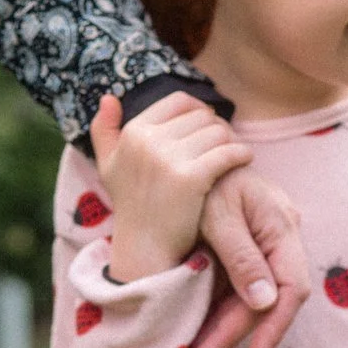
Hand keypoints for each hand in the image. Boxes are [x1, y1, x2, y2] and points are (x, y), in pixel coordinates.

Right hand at [92, 95, 253, 282]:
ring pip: (218, 132)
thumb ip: (103, 130)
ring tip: (234, 154)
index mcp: (133, 132)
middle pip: (202, 116)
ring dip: (231, 141)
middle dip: (217, 128)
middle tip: (224, 145)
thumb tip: (108, 98)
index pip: (179, 101)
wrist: (144, 249)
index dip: (199, 111)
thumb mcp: (109, 166)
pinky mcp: (191, 178)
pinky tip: (243, 160)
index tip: (206, 129)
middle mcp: (148, 141)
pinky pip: (228, 152)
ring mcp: (169, 159)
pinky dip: (241, 154)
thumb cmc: (132, 206)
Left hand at [185, 166, 310, 347]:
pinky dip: (219, 311)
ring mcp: (265, 248)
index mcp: (281, 226)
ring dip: (224, 329)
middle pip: (269, 301)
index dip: (274, 327)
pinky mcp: (246, 254)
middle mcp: (280, 240)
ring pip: (252, 301)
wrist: (190, 153)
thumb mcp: (217, 215)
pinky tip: (200, 332)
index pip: (292, 288)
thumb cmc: (204, 178)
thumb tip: (264, 302)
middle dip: (236, 334)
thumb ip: (241, 256)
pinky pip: (240, 290)